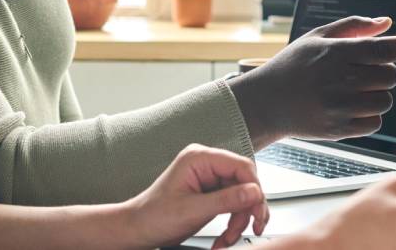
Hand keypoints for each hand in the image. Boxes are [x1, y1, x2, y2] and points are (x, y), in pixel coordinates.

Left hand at [121, 144, 269, 249]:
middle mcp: (206, 165)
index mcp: (199, 158)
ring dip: (240, 220)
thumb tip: (254, 192)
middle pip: (245, 182)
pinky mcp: (211, 193)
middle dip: (247, 209)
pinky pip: (233, 205)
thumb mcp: (192, 210)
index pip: (241, 166)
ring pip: (242, 196)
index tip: (256, 211)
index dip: (254, 189)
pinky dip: (233, 223)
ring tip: (228, 238)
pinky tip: (225, 237)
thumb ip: (226, 200)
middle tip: (251, 227)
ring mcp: (209, 179)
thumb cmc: (154, 216)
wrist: (139, 229)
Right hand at [228, 16, 395, 147]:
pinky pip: (375, 122)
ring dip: (378, 96)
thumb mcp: (316, 37)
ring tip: (352, 92)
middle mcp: (339, 79)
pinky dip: (368, 116)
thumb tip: (386, 23)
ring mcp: (339, 106)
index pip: (385, 48)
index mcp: (336, 52)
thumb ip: (353, 27)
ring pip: (386, 101)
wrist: (265, 102)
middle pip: (391, 77)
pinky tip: (347, 109)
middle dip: (383, 74)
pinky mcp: (339, 129)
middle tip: (360, 73)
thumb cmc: (292, 66)